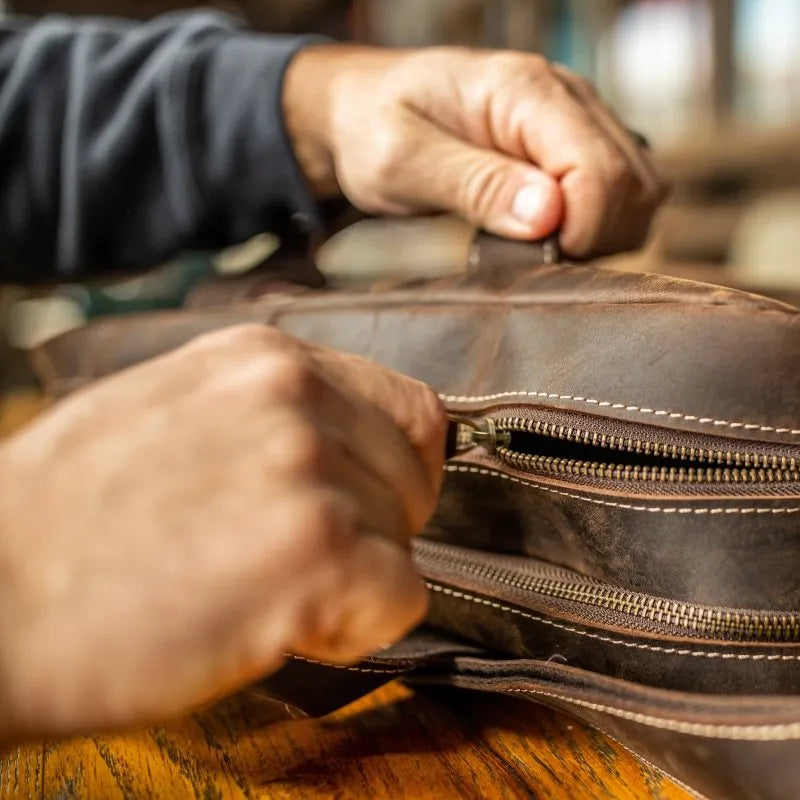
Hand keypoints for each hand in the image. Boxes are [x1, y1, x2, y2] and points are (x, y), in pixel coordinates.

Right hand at [0, 324, 444, 740]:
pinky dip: (354, 629)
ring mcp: (307, 470)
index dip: (393, 470)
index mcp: (262, 357)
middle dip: (372, 531)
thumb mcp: (168, 412)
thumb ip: (264, 412)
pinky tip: (277, 627)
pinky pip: (401, 599)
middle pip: (413, 478)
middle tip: (286, 564)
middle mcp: (295, 396)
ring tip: (254, 591)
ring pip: (406, 541)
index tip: (354, 508)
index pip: (408, 407)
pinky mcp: (316, 552)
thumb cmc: (61, 524)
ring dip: (350, 582)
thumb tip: (344, 436)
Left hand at [282, 45, 668, 258]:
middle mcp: (569, 96)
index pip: (601, 171)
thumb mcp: (401, 161)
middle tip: (531, 258)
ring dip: (604, 235)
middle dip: (593, 238)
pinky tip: (555, 235)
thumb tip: (549, 216)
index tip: (535, 257)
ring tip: (540, 246)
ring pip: (644, 192)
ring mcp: (583, 118)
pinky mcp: (583, 143)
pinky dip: (605, 227)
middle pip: (634, 185)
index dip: (580, 231)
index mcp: (526, 89)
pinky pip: (630, 194)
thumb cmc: (374, 127)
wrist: (364, 108)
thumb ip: (475, 185)